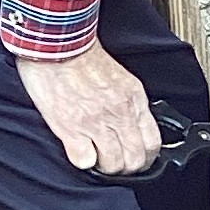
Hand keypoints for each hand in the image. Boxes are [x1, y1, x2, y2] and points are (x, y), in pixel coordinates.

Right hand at [16, 45, 162, 175]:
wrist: (57, 41)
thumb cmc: (81, 53)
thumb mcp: (119, 76)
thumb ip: (126, 100)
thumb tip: (128, 120)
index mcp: (134, 99)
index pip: (152, 141)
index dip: (146, 157)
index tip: (138, 158)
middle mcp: (119, 113)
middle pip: (135, 158)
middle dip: (127, 167)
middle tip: (116, 164)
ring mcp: (96, 123)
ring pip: (113, 164)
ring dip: (105, 167)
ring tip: (97, 159)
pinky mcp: (71, 128)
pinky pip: (85, 162)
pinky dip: (82, 161)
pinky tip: (78, 150)